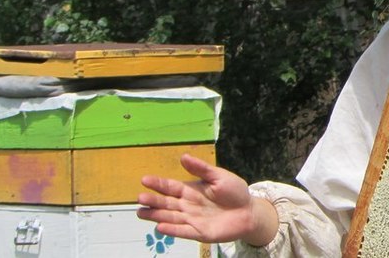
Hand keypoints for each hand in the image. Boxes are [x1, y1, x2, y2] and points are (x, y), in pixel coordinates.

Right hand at [137, 154, 277, 246]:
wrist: (249, 212)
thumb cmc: (235, 192)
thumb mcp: (219, 176)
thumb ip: (201, 169)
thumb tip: (183, 156)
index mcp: (190, 190)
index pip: (170, 187)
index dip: (158, 183)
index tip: (144, 180)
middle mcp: (187, 205)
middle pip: (166, 203)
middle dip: (153, 200)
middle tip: (140, 198)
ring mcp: (191, 219)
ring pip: (170, 217)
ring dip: (156, 215)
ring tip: (141, 213)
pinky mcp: (199, 232)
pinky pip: (183, 231)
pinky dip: (172, 230)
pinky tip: (160, 227)